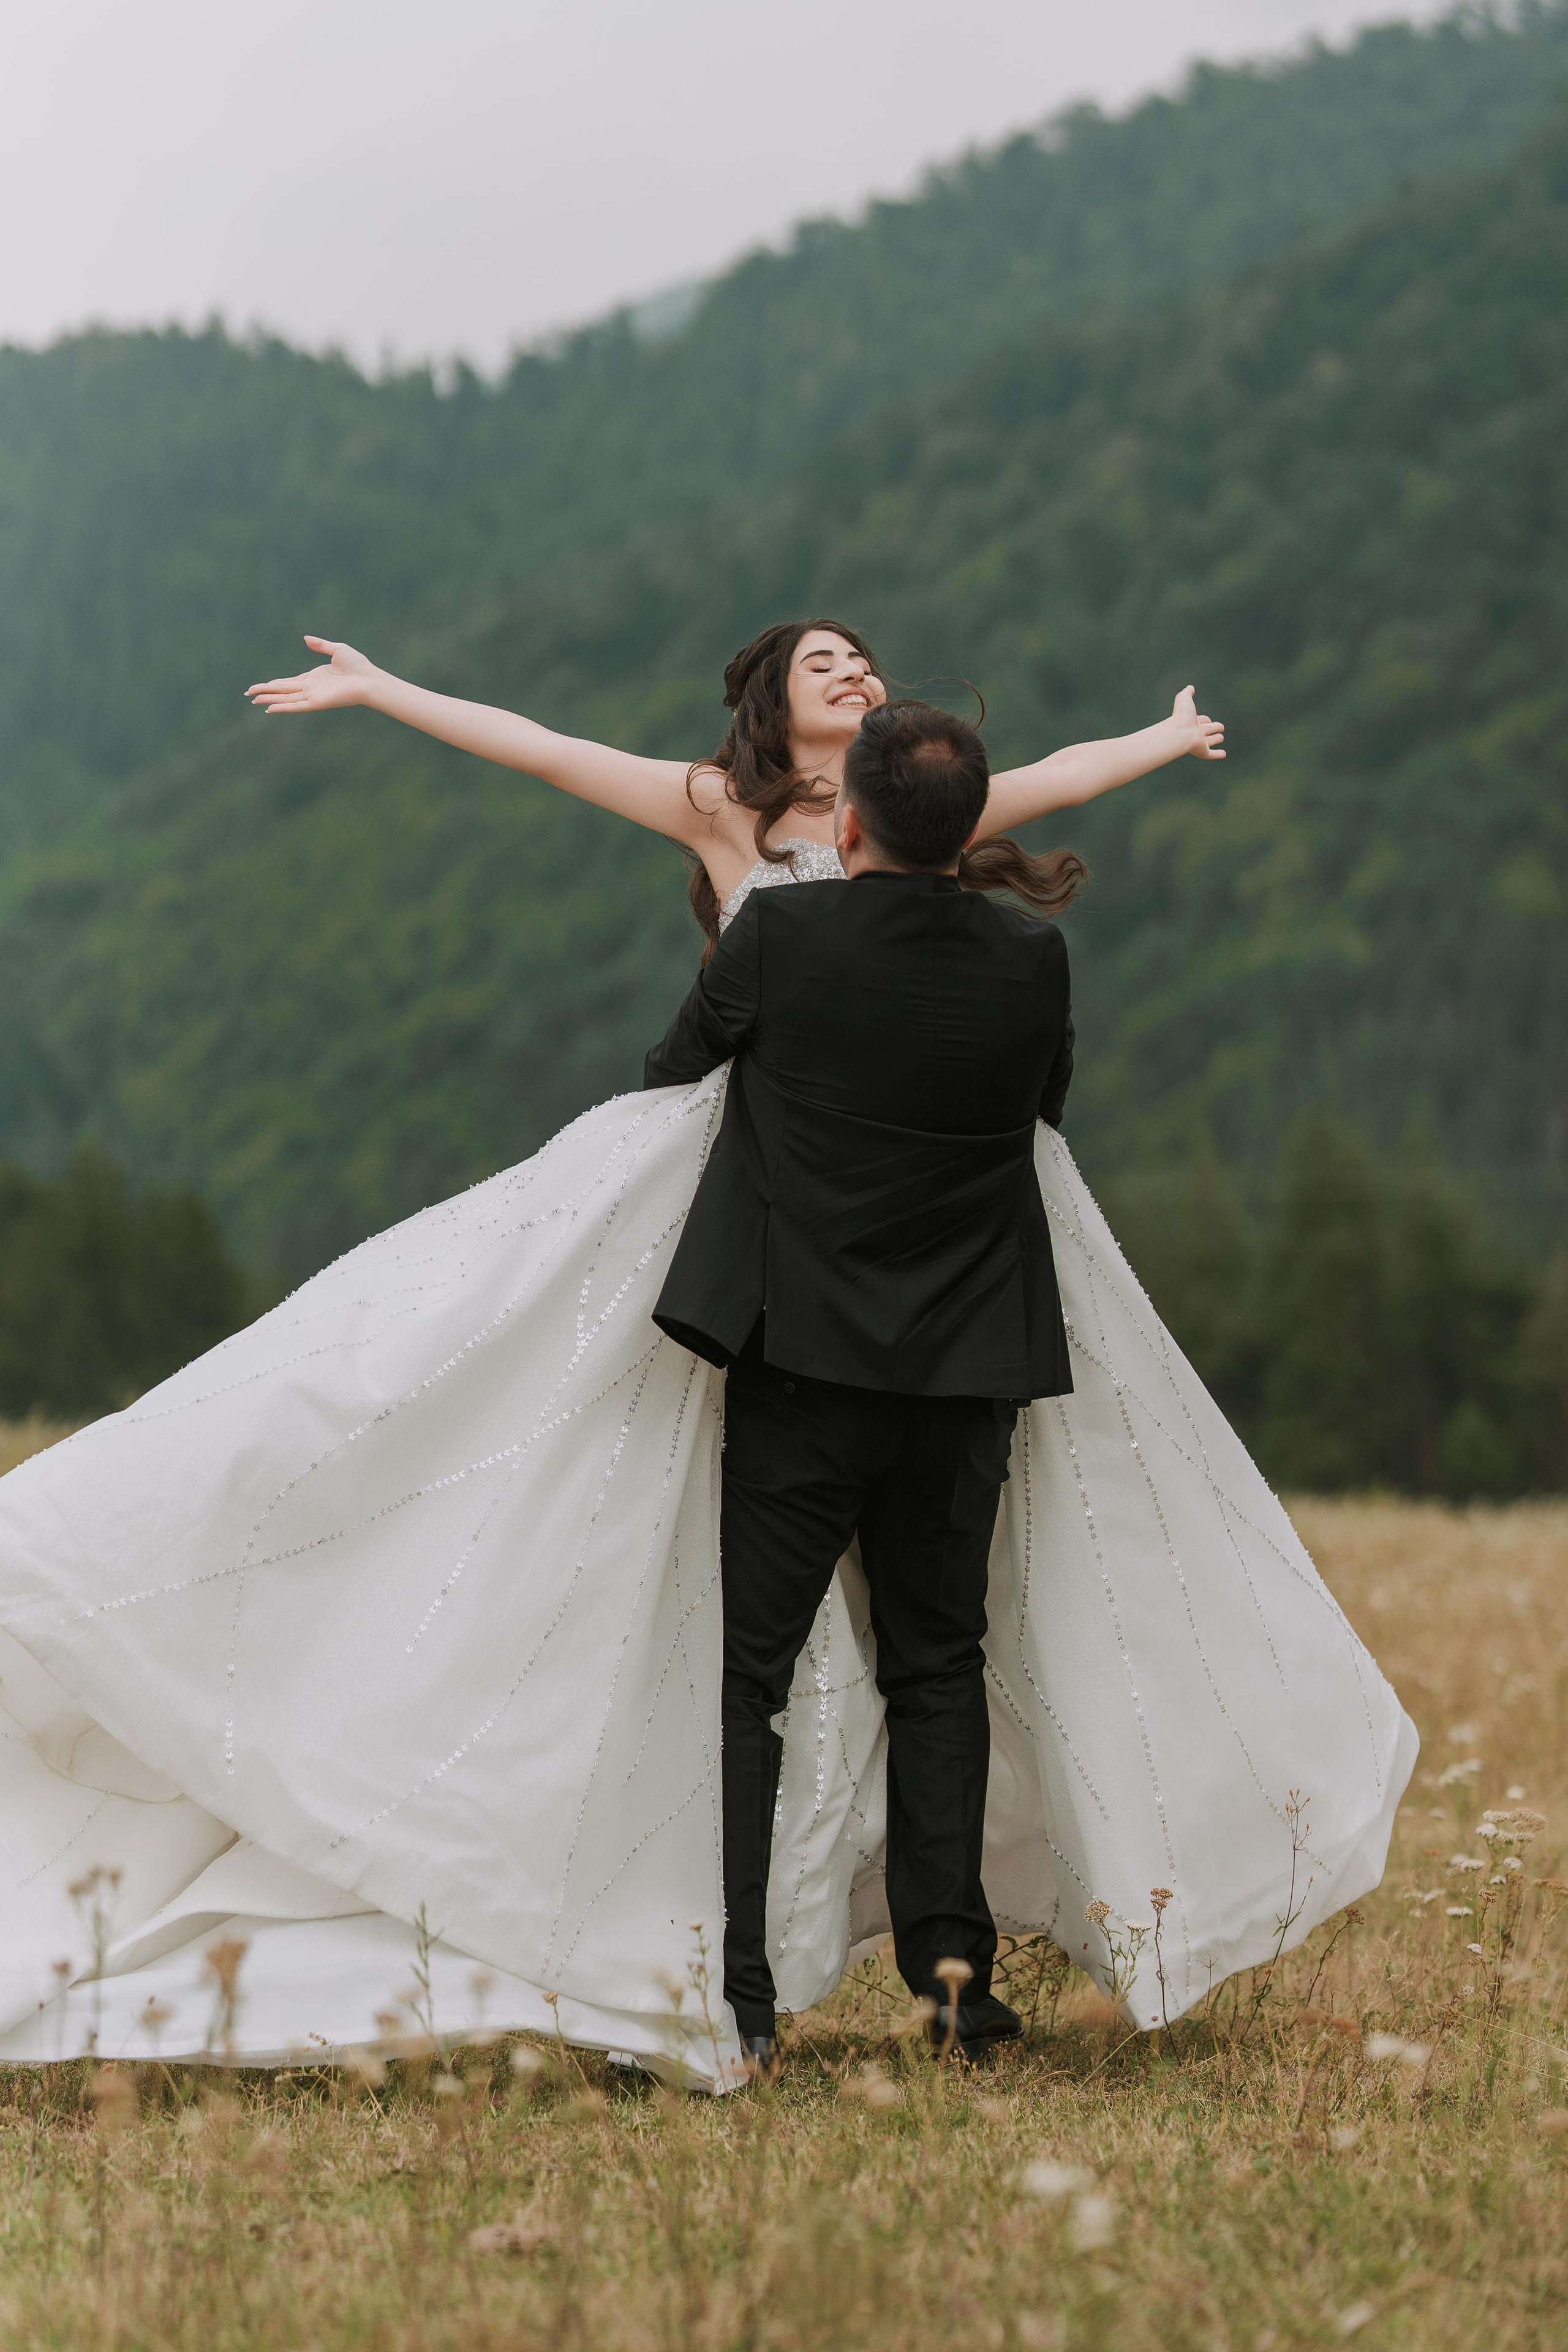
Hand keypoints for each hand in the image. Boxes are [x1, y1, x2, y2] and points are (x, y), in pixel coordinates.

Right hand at [246, 636, 379, 713]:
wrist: (369, 678)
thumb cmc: (358, 665)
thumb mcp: (336, 649)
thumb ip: (320, 644)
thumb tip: (305, 638)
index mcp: (314, 678)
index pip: (289, 682)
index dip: (273, 684)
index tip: (260, 687)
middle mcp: (311, 688)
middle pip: (282, 690)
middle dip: (265, 692)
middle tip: (248, 694)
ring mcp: (313, 696)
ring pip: (285, 698)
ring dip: (269, 699)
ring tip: (252, 700)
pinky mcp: (317, 703)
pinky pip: (296, 706)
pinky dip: (283, 708)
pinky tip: (269, 709)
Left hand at [1171, 684, 1224, 759]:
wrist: (1180, 731)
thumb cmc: (1182, 715)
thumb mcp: (1184, 699)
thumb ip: (1187, 693)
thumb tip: (1190, 687)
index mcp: (1191, 721)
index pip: (1201, 720)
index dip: (1205, 719)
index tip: (1208, 719)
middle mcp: (1195, 732)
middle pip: (1206, 730)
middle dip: (1213, 728)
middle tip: (1220, 727)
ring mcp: (1199, 742)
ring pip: (1209, 741)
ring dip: (1215, 739)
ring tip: (1221, 738)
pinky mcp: (1202, 751)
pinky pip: (1211, 754)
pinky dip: (1217, 754)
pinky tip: (1224, 754)